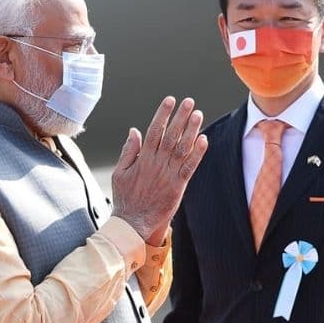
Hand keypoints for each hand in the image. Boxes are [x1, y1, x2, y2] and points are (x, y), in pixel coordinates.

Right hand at [112, 97, 208, 245]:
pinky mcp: (178, 185)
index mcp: (143, 158)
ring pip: (182, 148)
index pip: (154, 130)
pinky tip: (204, 139)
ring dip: (191, 130)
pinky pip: (190, 166)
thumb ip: (128, 150)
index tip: (170, 100)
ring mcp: (168, 174)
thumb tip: (134, 130)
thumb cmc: (126, 198)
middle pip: (171, 135)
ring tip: (198, 114)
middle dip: (180, 117)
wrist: (133, 222)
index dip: (163, 114)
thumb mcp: (120, 172)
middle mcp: (156, 163)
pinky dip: (197, 153)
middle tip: (189, 102)